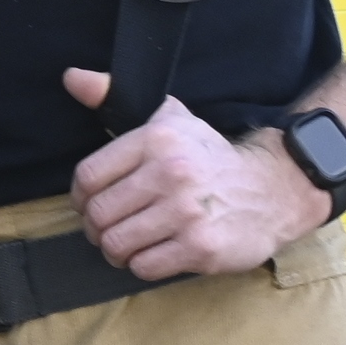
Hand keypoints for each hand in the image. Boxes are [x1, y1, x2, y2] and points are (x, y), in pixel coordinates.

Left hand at [63, 69, 325, 278]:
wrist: (274, 190)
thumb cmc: (209, 156)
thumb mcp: (170, 117)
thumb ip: (113, 96)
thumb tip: (71, 78)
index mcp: (156, 140)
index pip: (88, 177)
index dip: (80, 198)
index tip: (88, 204)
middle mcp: (170, 174)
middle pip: (99, 214)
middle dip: (95, 229)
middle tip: (106, 231)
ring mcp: (187, 213)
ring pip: (117, 243)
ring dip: (115, 251)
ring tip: (126, 246)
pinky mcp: (202, 248)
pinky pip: (144, 266)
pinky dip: (140, 265)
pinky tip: (153, 254)